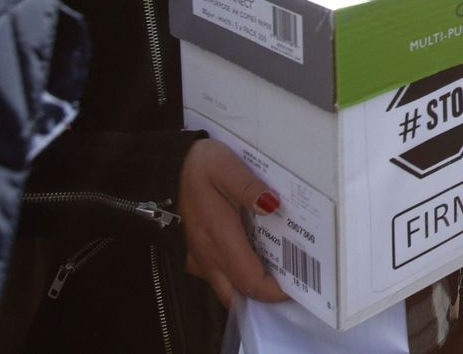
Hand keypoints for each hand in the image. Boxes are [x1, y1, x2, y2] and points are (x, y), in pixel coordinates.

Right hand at [180, 139, 287, 307]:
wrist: (164, 166)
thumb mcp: (226, 167)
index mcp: (220, 239)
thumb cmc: (198, 166)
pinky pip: (218, 276)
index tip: (299, 286)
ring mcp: (199, 257)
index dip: (275, 292)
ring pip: (227, 288)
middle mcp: (208, 256)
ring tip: (281, 273)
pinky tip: (258, 258)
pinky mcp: (195, 253)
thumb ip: (249, 187)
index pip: (249, 282)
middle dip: (265, 297)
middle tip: (293, 284)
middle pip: (239, 294)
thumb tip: (273, 205)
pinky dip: (239, 277)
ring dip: (251, 288)